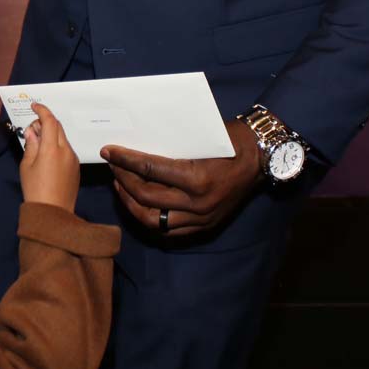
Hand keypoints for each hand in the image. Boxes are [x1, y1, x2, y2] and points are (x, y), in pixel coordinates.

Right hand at [20, 103, 79, 210]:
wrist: (53, 214)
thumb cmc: (35, 190)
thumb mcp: (27, 165)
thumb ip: (30, 145)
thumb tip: (31, 132)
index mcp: (51, 149)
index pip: (49, 121)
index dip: (42, 110)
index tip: (34, 106)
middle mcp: (66, 150)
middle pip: (57, 127)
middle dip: (45, 122)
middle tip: (32, 127)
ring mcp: (73, 159)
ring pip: (62, 138)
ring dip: (51, 134)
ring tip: (37, 142)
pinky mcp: (76, 167)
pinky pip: (66, 149)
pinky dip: (56, 145)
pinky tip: (47, 155)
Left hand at [100, 119, 262, 236]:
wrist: (260, 159)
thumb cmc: (229, 140)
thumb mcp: (199, 137)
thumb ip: (170, 146)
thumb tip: (134, 142)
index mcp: (197, 177)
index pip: (149, 169)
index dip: (124, 159)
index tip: (108, 151)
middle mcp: (197, 203)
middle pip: (146, 196)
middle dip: (123, 179)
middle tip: (112, 166)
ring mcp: (201, 218)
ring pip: (152, 219)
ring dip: (130, 203)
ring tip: (120, 185)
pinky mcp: (204, 226)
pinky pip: (168, 230)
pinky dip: (148, 218)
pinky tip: (138, 204)